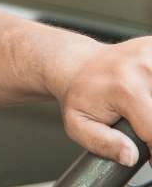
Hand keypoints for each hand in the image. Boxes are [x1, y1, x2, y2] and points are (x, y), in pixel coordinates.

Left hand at [55, 36, 151, 165]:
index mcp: (125, 89)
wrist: (78, 64)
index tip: (150, 157)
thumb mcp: (78, 125)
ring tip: (143, 110)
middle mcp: (144, 68)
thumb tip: (130, 156)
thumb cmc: (80, 95)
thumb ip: (102, 143)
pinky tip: (147, 97)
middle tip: (141, 128)